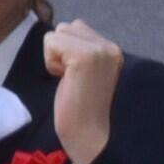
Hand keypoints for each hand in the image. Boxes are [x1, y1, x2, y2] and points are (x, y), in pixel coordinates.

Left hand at [42, 20, 123, 163]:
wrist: (89, 136)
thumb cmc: (82, 111)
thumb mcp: (87, 73)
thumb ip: (82, 53)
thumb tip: (62, 34)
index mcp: (113, 50)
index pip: (78, 28)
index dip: (67, 51)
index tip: (76, 77)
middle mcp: (110, 46)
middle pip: (67, 27)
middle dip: (61, 51)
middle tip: (71, 78)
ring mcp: (99, 51)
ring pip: (58, 32)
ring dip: (55, 56)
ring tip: (68, 79)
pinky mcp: (84, 57)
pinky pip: (51, 43)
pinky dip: (50, 62)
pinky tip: (63, 80)